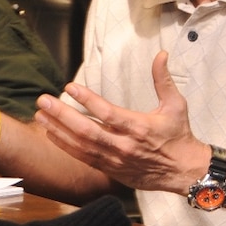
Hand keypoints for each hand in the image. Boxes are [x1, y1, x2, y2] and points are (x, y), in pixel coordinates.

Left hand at [31, 51, 208, 195]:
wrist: (185, 172)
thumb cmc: (179, 136)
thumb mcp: (176, 105)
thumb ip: (163, 79)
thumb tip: (161, 54)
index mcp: (139, 127)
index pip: (107, 113)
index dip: (86, 100)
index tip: (69, 87)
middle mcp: (125, 145)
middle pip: (87, 131)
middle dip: (62, 115)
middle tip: (44, 101)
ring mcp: (116, 160)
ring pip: (81, 146)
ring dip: (59, 131)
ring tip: (41, 116)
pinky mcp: (112, 170)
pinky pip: (84, 158)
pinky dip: (66, 146)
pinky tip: (52, 135)